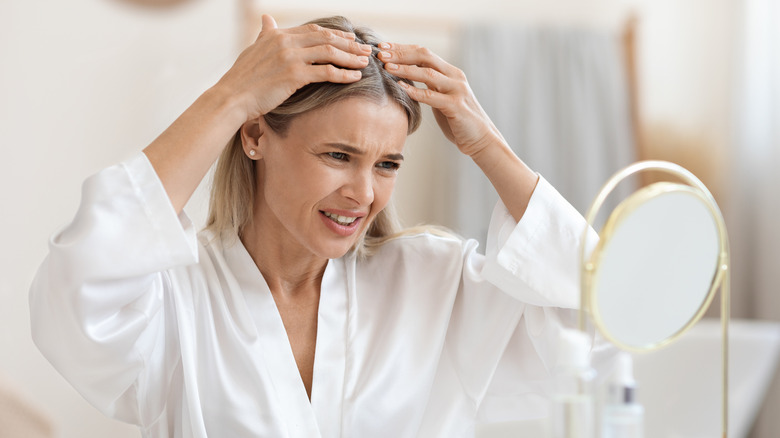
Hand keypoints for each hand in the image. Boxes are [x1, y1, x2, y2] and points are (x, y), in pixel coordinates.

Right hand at [216, 15, 371, 121]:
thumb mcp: (254, 49)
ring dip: (350, 57)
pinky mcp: (294, 75)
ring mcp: (290, 58)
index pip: (314, 30)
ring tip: (364, 62)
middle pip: (326, 39)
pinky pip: (326, 72)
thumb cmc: (243, 79)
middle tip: (365, 50)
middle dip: (349, 44)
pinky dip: (343, 74)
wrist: (232, 97)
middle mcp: (285, 42)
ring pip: (329, 53)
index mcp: (278, 35)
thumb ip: (265, 34)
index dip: (335, 34)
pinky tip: (354, 77)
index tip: (351, 39)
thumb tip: (267, 18)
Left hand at [377, 43, 503, 156]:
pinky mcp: (456, 106)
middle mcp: (455, 77)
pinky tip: (400, 87)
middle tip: (381, 53)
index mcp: (450, 72)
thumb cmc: (458, 121)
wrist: (481, 140)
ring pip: (427, 73)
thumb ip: (430, 87)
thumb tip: (406, 80)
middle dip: (401, 53)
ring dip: (405, 69)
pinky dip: (415, 90)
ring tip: (386, 67)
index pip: (424, 53)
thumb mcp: (442, 98)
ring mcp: (456, 90)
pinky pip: (431, 96)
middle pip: (425, 56)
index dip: (402, 48)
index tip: (383, 47)